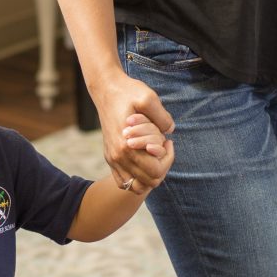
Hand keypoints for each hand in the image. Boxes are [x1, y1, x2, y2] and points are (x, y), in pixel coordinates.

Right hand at [92, 72, 172, 192]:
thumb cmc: (128, 92)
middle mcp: (118, 157)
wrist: (106, 90)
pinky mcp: (110, 157)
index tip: (168, 141)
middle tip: (163, 147)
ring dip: (150, 176)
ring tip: (154, 157)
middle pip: (149, 182)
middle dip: (162, 166)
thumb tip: (169, 132)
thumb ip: (163, 118)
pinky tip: (143, 160)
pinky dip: (136, 178)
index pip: (156, 170)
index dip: (168, 158)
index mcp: (127, 146)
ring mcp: (112, 159)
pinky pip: (123, 182)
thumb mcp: (149, 98)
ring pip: (136, 187)